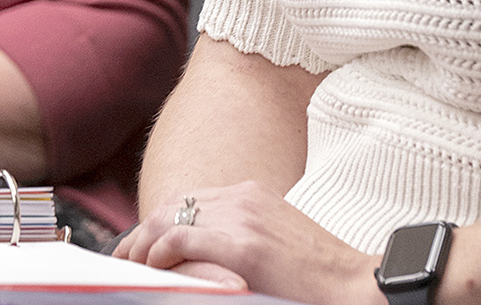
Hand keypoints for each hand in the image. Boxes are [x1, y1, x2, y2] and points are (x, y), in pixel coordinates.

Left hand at [114, 182, 381, 304]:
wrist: (357, 286)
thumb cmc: (319, 274)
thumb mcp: (274, 242)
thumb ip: (241, 237)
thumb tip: (204, 253)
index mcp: (252, 194)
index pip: (189, 199)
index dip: (158, 221)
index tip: (140, 244)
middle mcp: (244, 197)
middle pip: (173, 205)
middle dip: (141, 231)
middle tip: (123, 256)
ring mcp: (243, 218)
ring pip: (170, 218)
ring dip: (143, 243)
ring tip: (130, 265)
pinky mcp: (244, 245)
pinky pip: (183, 239)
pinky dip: (161, 251)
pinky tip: (153, 266)